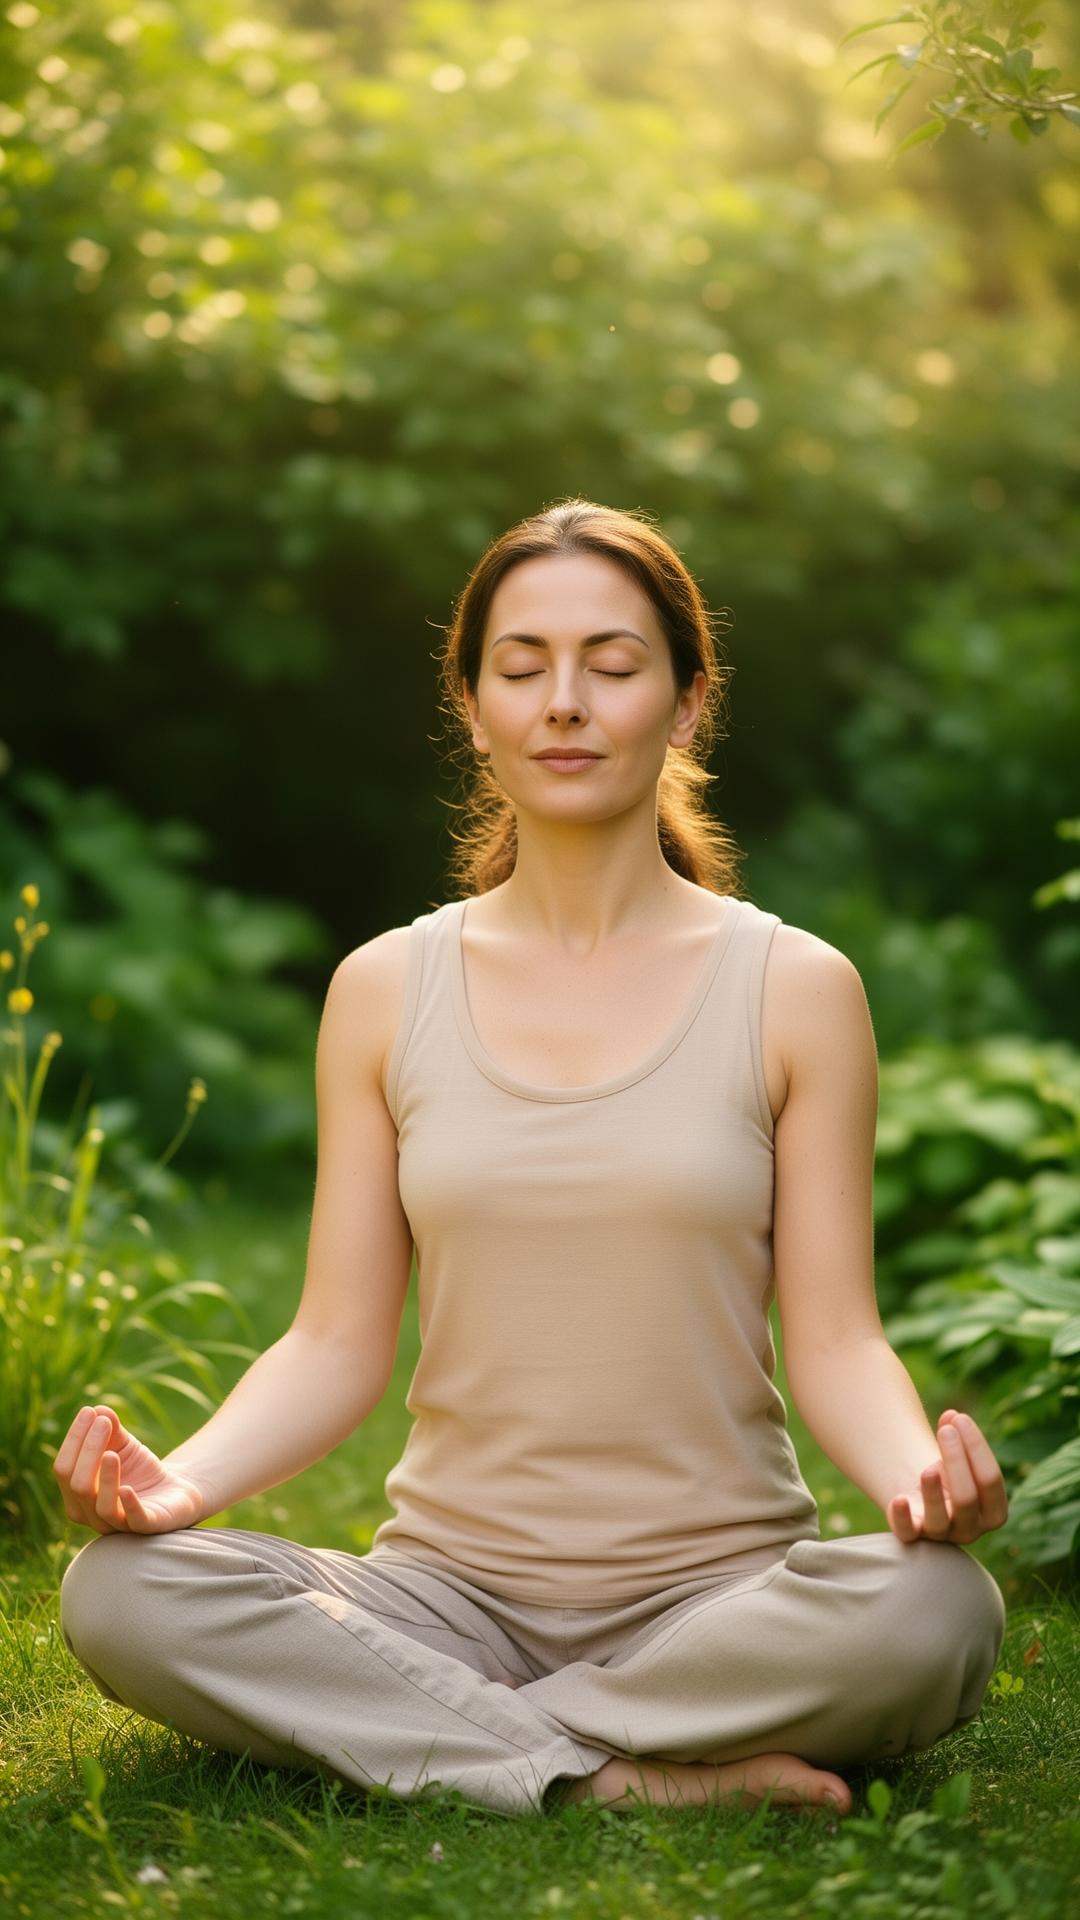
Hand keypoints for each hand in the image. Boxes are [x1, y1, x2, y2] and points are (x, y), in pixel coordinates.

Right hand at [53, 1404, 207, 1535]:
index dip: (74, 1440)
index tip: (89, 1412)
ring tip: (112, 1453)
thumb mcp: (123, 1445)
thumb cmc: (138, 1468)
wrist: (173, 1489)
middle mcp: (90, 1514)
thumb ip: (110, 1429)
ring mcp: (117, 1524)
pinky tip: (127, 1488)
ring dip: (106, 1477)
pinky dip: (129, 1505)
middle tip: (104, 1423)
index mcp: (76, 1495)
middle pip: (78, 1486)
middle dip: (89, 1451)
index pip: (63, 1469)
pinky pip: (133, 1520)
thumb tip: (99, 1410)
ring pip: (102, 1506)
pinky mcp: (145, 1527)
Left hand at [886, 1409, 1008, 1545]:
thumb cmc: (950, 1472)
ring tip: (928, 1467)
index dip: (977, 1448)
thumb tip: (952, 1417)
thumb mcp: (959, 1455)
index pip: (991, 1481)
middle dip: (956, 1460)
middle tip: (945, 1431)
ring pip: (939, 1519)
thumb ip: (958, 1436)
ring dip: (933, 1491)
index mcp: (993, 1511)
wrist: (923, 1493)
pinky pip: (907, 1533)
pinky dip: (902, 1516)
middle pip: (967, 1498)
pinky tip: (899, 1498)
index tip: (960, 1419)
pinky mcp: (912, 1535)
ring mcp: (942, 1535)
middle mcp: (970, 1529)